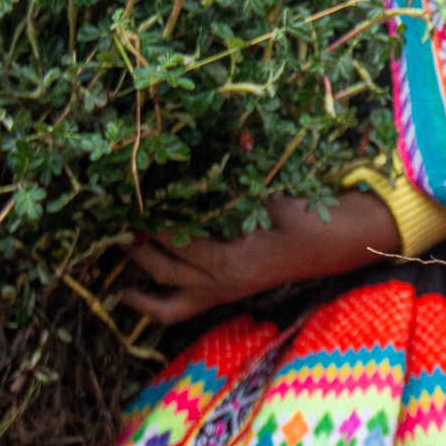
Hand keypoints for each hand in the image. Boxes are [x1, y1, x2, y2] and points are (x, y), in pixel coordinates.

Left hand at [120, 191, 399, 325]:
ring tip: (117, 246)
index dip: (155, 222)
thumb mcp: (280, 193)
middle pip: (164, 267)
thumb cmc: (307, 218)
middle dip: (136, 244)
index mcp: (233, 260)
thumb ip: (255, 172)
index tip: (133, 201)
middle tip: (114, 219)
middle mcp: (221, 283)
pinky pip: (177, 310)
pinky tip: (127, 294)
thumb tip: (242, 135)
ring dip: (138, 271)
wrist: (331, 246)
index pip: (181, 241)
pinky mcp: (219, 296)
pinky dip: (150, 305)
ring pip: (165, 295)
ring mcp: (219, 293)